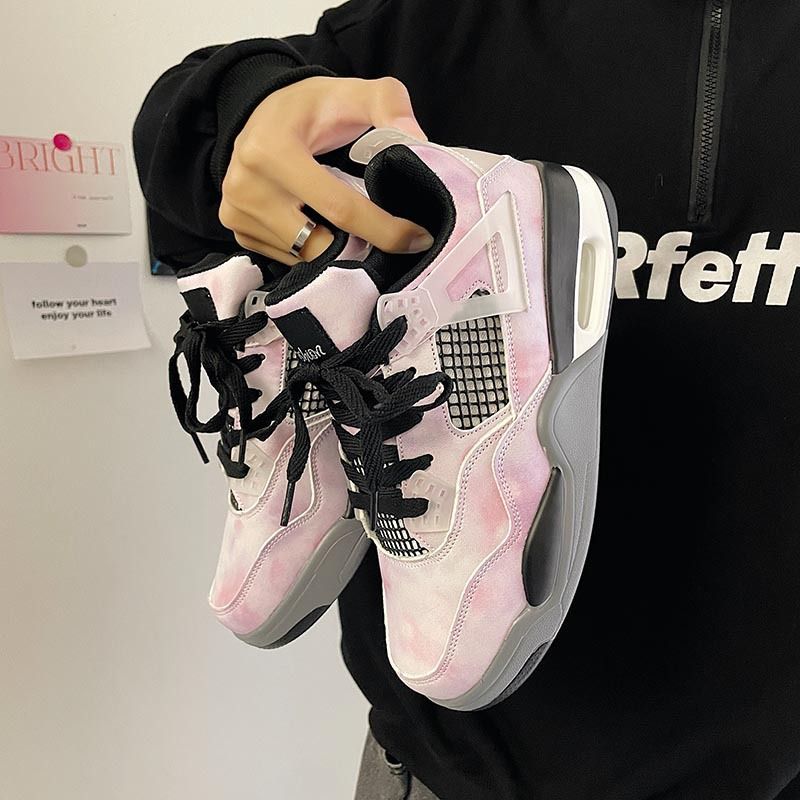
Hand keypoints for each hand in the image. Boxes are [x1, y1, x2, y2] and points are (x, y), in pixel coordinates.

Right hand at [218, 76, 433, 264]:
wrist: (260, 115)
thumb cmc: (309, 108)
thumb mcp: (351, 93)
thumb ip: (389, 105)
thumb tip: (415, 141)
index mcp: (273, 152)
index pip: (339, 209)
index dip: (384, 230)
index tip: (418, 239)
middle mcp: (247, 187)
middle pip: (321, 244)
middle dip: (361, 248)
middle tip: (388, 238)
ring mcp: (238, 213)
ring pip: (305, 257)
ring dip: (337, 251)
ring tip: (355, 230)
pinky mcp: (239, 231)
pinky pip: (288, 259)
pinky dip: (313, 251)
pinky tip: (323, 228)